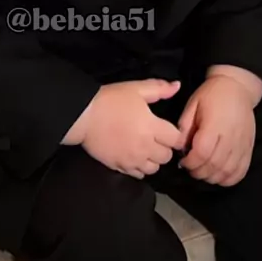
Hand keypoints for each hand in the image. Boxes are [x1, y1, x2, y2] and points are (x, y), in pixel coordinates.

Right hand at [62, 78, 183, 178]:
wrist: (84, 115)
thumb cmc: (111, 99)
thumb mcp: (136, 88)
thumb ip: (159, 88)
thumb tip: (177, 86)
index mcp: (152, 127)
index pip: (176, 140)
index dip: (175, 135)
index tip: (169, 130)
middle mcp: (145, 147)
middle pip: (166, 157)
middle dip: (164, 148)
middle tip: (156, 138)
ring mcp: (132, 159)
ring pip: (154, 169)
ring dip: (153, 160)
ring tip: (145, 148)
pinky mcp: (120, 167)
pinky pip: (138, 175)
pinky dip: (139, 167)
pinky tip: (134, 156)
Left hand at [177, 75, 255, 186]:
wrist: (237, 87)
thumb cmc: (211, 94)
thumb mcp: (193, 104)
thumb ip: (185, 126)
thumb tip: (179, 148)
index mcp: (214, 124)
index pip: (202, 152)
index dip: (190, 162)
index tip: (183, 161)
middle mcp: (230, 136)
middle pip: (214, 165)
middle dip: (199, 172)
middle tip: (191, 168)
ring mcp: (242, 144)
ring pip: (228, 171)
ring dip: (212, 177)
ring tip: (203, 171)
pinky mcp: (249, 148)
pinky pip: (241, 171)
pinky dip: (229, 178)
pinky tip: (219, 175)